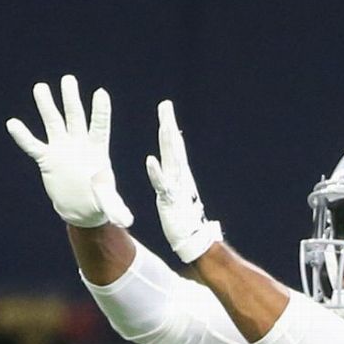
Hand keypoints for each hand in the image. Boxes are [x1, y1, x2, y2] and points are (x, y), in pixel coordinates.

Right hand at [6, 75, 133, 228]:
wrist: (81, 208)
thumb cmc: (98, 202)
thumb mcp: (108, 203)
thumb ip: (115, 207)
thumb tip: (126, 221)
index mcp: (97, 149)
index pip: (99, 126)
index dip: (100, 111)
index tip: (101, 93)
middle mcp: (78, 144)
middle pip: (75, 116)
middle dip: (71, 99)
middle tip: (68, 80)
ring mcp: (62, 149)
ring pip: (54, 123)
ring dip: (47, 106)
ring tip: (41, 87)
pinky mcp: (47, 159)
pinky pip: (33, 145)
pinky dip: (23, 136)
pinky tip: (13, 123)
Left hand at [145, 100, 222, 262]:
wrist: (194, 239)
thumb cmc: (185, 218)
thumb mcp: (179, 193)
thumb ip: (177, 178)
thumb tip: (174, 167)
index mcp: (180, 173)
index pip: (174, 145)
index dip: (170, 126)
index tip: (166, 108)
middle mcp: (180, 176)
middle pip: (174, 145)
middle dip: (168, 124)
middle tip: (165, 105)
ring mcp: (176, 186)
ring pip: (171, 159)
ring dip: (167, 141)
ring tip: (163, 123)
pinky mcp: (169, 200)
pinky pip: (162, 184)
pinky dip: (156, 172)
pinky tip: (150, 160)